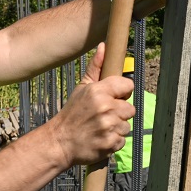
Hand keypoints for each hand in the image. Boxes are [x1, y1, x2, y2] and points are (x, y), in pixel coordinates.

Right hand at [53, 44, 133, 166]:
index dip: (123, 93)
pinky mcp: (110, 143)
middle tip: (103, 116)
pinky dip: (113, 142)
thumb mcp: (82, 88)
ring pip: (126, 126)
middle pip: (130, 109)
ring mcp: (108, 126)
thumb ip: (96, 68)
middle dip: (119, 113)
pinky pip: (122, 140)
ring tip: (100, 128)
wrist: (60, 142)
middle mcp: (106, 108)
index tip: (114, 98)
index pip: (128, 86)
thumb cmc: (72, 114)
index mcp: (99, 91)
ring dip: (116, 128)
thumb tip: (104, 46)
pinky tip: (101, 138)